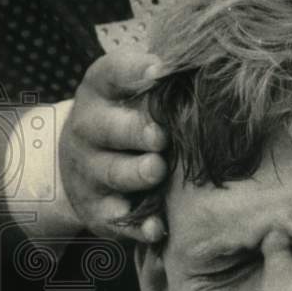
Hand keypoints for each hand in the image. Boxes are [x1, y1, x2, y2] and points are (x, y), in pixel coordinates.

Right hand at [59, 49, 167, 241]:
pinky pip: (116, 220)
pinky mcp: (97, 210)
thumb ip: (162, 79)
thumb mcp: (132, 90)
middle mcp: (87, 129)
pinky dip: (137, 225)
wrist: (81, 164)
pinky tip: (156, 227)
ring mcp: (89, 172)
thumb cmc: (127, 118)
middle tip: (160, 135)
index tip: (161, 72)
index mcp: (99, 92)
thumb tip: (210, 63)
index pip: (111, 74)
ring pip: (111, 173)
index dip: (135, 72)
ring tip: (156, 170)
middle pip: (107, 128)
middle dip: (134, 131)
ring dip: (135, 174)